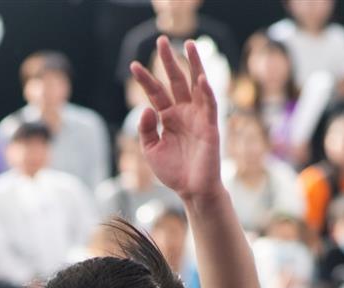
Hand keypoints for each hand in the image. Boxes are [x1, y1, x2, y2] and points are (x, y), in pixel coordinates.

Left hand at [130, 39, 221, 203]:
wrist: (192, 190)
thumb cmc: (173, 172)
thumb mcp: (151, 151)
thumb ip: (146, 130)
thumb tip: (145, 108)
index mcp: (168, 117)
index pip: (156, 92)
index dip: (146, 79)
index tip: (133, 65)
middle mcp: (183, 112)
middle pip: (176, 81)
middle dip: (169, 61)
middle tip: (161, 41)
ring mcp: (198, 116)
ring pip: (196, 85)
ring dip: (193, 65)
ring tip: (188, 44)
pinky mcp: (210, 126)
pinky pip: (209, 105)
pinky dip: (206, 92)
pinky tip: (201, 79)